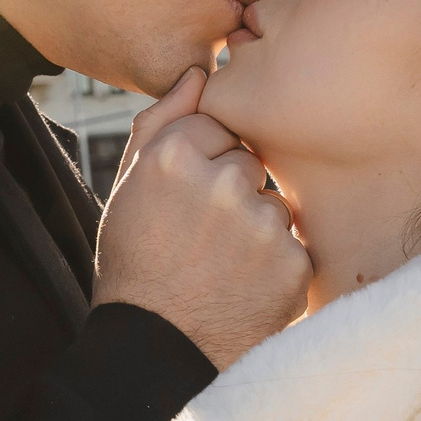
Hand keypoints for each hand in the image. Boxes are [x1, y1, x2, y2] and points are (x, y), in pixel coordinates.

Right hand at [93, 68, 310, 370]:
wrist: (158, 349)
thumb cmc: (136, 263)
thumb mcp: (129, 186)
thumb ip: (162, 120)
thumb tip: (201, 70)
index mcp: (175, 155)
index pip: (217, 126)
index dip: (201, 162)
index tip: (185, 201)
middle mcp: (223, 181)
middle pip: (248, 161)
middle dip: (232, 191)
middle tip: (200, 237)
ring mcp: (261, 223)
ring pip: (272, 202)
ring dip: (255, 227)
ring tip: (220, 264)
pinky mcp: (292, 262)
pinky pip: (292, 243)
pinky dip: (274, 263)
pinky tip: (241, 285)